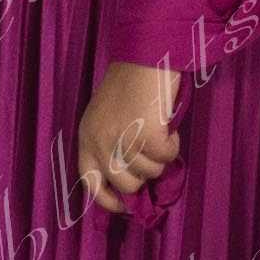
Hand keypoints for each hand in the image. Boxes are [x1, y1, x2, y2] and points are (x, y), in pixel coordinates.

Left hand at [74, 59, 184, 216]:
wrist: (146, 53)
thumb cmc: (131, 80)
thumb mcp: (109, 115)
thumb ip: (113, 144)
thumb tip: (133, 181)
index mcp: (86, 135)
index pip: (90, 181)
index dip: (107, 199)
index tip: (125, 205)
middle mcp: (100, 140)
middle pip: (126, 183)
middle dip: (144, 174)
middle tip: (153, 153)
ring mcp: (122, 139)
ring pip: (149, 172)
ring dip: (160, 157)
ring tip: (160, 131)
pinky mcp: (147, 136)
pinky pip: (166, 157)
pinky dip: (173, 145)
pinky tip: (168, 127)